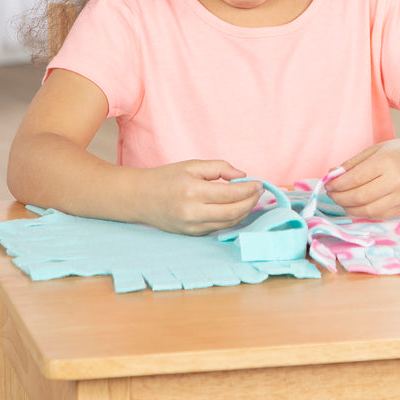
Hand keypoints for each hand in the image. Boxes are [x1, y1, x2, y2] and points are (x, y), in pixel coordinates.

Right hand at [131, 160, 263, 234]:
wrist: (140, 197)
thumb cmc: (167, 178)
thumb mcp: (192, 165)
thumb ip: (219, 168)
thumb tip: (242, 177)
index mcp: (192, 191)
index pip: (231, 194)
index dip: (249, 190)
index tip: (259, 184)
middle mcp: (193, 212)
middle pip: (233, 212)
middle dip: (250, 202)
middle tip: (258, 192)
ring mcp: (192, 227)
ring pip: (228, 223)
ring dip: (244, 212)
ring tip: (250, 199)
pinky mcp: (192, 234)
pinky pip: (218, 227)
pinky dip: (231, 219)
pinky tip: (236, 208)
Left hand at [325, 138, 399, 219]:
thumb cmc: (399, 152)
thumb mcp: (375, 150)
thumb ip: (352, 164)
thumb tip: (330, 175)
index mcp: (387, 161)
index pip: (355, 178)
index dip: (337, 184)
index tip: (327, 184)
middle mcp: (397, 180)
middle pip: (360, 196)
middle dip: (340, 198)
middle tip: (331, 194)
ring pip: (369, 210)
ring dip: (350, 208)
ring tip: (342, 201)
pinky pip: (380, 215)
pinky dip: (364, 213)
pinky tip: (357, 206)